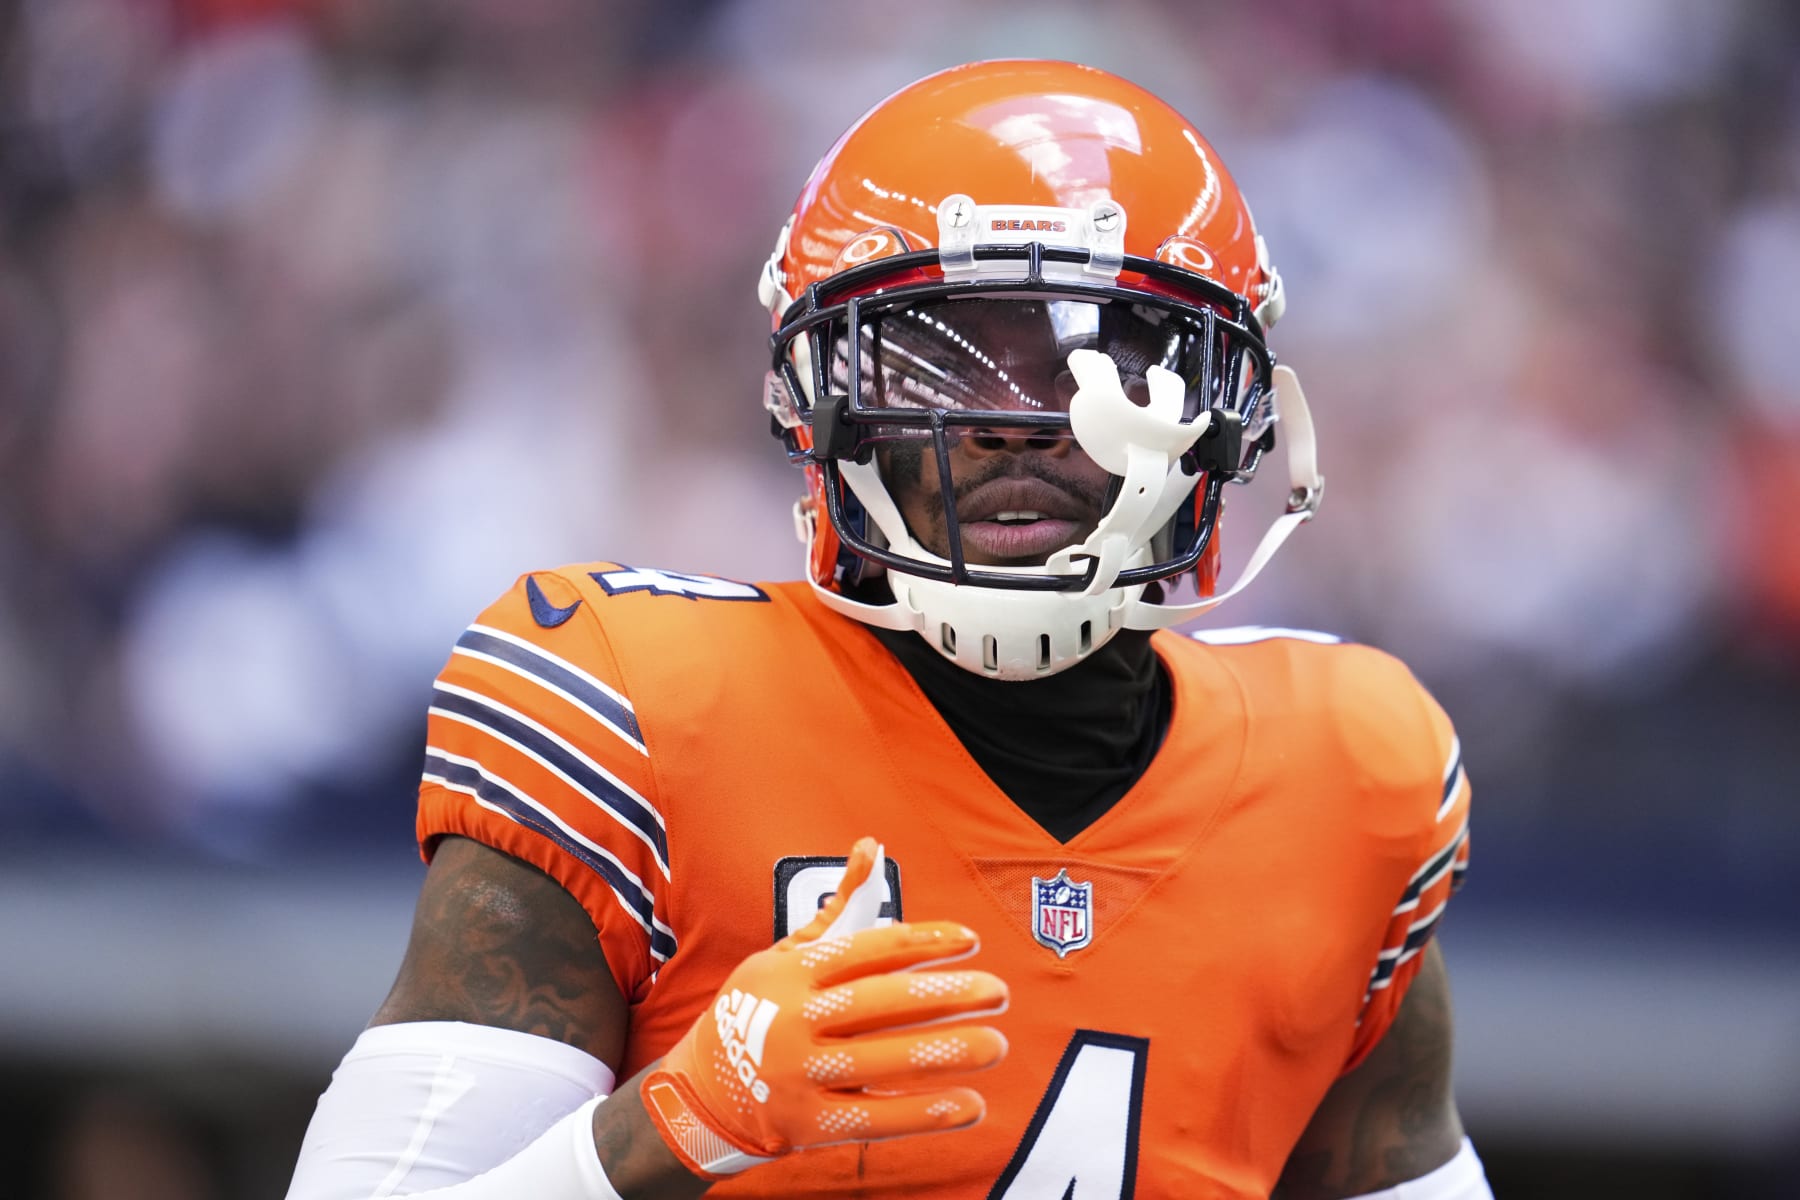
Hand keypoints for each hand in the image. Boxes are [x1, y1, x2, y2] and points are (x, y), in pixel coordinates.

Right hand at [641, 837, 1008, 1177]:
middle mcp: (794, 1019)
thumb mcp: (786, 952)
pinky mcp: (808, 1123)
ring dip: (947, 1053)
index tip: (970, 941)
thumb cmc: (758, 1008)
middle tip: (998, 991)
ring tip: (994, 1043)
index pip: (868, 949)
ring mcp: (799, 1074)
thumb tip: (871, 846)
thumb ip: (836, 906)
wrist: (702, 1088)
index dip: (923, 942)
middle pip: (881, 1003)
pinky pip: (876, 1116)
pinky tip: (970, 1104)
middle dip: (947, 997)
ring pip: (884, 1060)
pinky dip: (926, 1113)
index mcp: (792, 972)